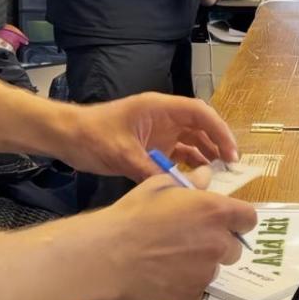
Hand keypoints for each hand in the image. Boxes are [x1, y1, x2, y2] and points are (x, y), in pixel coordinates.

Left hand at [58, 92, 239, 179]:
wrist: (67, 137)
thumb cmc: (92, 135)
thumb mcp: (122, 154)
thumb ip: (150, 171)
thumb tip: (177, 191)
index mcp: (159, 108)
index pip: (199, 113)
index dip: (219, 130)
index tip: (230, 152)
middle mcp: (164, 118)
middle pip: (201, 127)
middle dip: (217, 145)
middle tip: (231, 168)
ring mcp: (159, 132)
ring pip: (191, 142)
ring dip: (205, 156)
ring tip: (218, 176)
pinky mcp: (151, 146)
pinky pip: (177, 155)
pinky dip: (188, 166)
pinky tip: (196, 181)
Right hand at [97, 175, 255, 299]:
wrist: (105, 256)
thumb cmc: (132, 215)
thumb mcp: (159, 186)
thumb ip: (190, 182)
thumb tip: (206, 176)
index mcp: (215, 213)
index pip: (249, 219)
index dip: (238, 220)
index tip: (224, 222)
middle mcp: (217, 244)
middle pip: (234, 248)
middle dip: (218, 244)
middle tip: (190, 241)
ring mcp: (205, 274)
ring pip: (212, 269)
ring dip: (199, 265)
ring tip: (167, 259)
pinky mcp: (190, 297)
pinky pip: (194, 289)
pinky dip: (182, 284)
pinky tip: (159, 275)